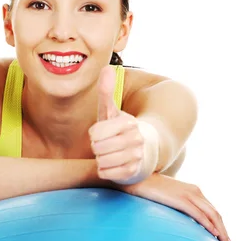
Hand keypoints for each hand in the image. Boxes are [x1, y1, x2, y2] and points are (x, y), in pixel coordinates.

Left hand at [88, 65, 158, 184]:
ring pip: (101, 161)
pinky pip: (106, 173)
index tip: (103, 133)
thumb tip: (107, 67)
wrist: (145, 151)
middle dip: (98, 147)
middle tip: (106, 145)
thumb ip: (107, 91)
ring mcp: (136, 157)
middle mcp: (136, 139)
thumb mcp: (112, 111)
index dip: (95, 134)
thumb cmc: (121, 130)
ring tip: (110, 154)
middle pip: (97, 148)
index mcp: (128, 123)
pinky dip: (105, 170)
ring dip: (101, 159)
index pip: (95, 133)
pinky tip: (114, 165)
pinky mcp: (133, 172)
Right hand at [120, 173, 237, 240]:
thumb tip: (184, 221)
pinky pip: (198, 214)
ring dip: (222, 233)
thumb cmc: (151, 189)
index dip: (222, 228)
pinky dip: (208, 225)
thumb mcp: (170, 197)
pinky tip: (214, 235)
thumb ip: (180, 205)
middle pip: (216, 215)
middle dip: (226, 234)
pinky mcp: (180, 199)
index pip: (212, 212)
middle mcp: (196, 192)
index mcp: (195, 191)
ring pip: (212, 216)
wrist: (138, 177)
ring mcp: (189, 194)